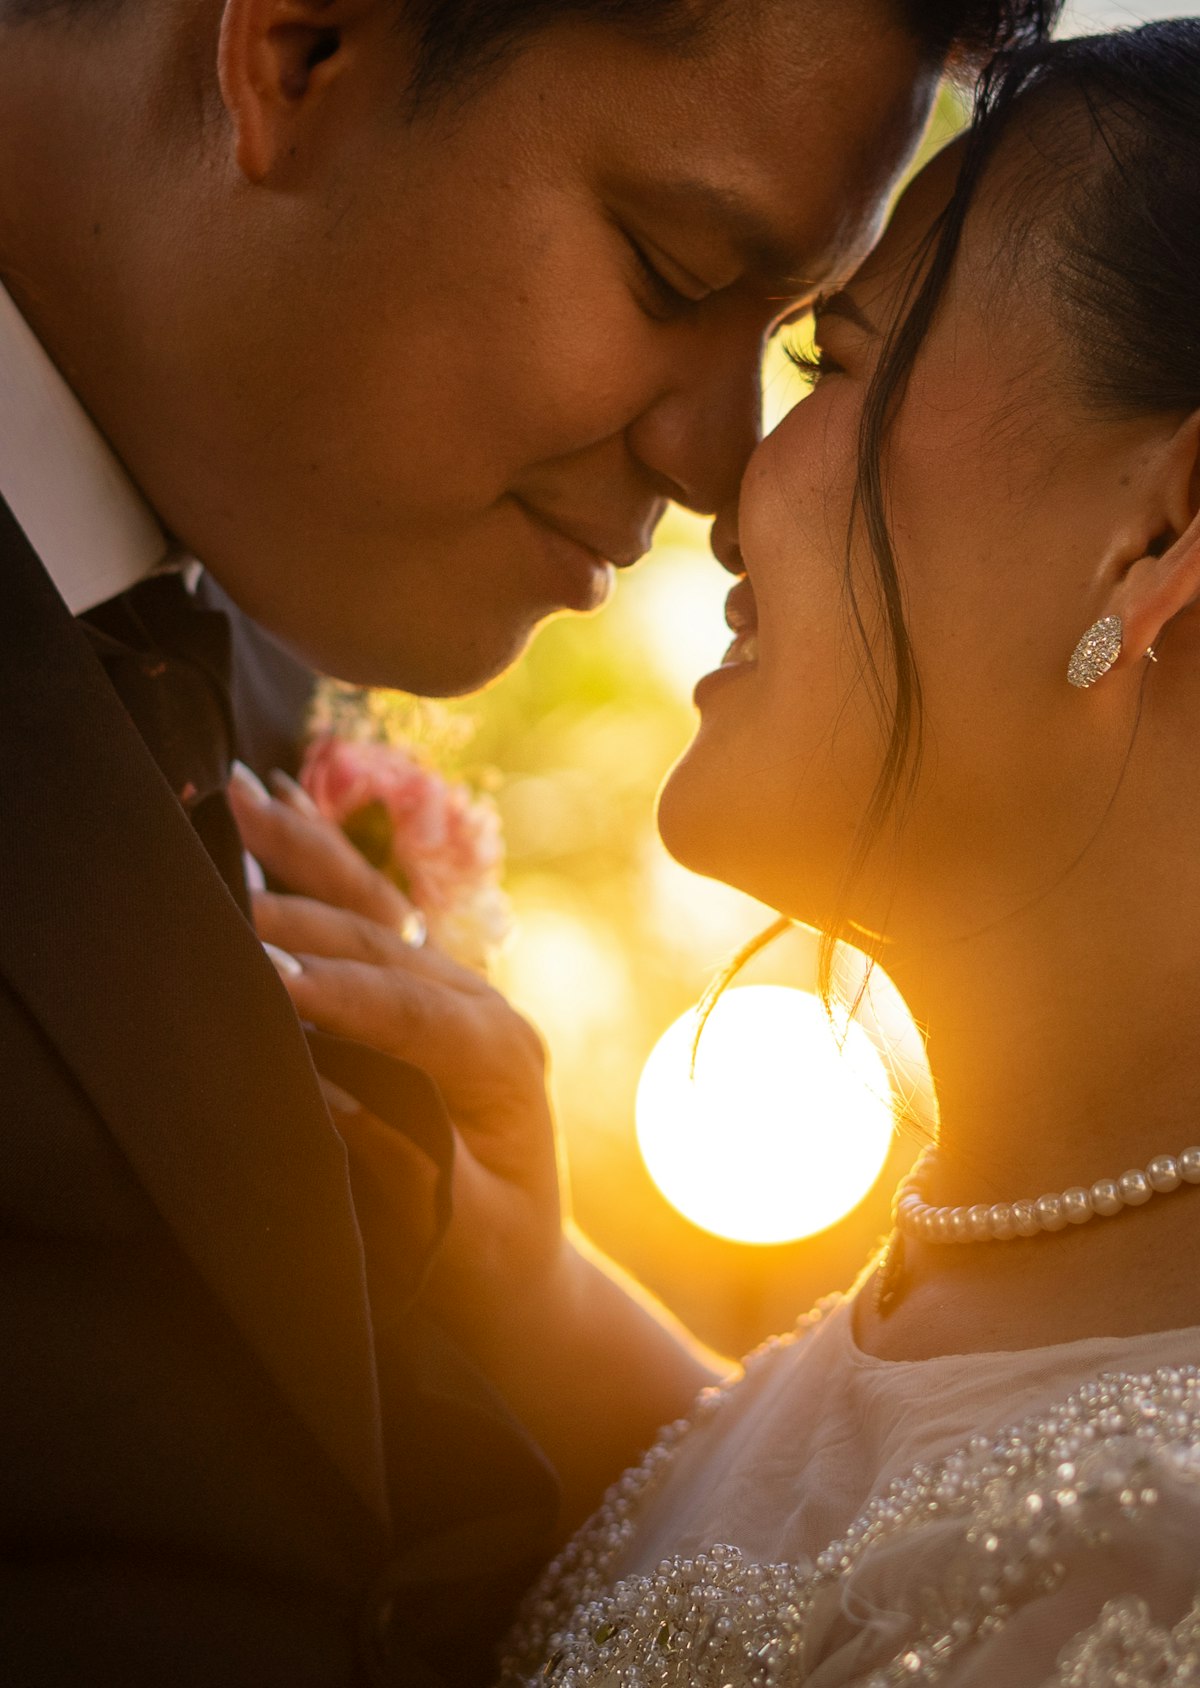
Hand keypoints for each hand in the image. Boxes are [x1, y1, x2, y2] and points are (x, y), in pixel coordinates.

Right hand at [228, 766, 564, 1313]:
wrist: (518, 1272)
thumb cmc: (485, 1266)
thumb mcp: (459, 1239)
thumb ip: (410, 1173)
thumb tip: (333, 1104)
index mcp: (504, 1062)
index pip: (415, 1015)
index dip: (341, 994)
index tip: (269, 971)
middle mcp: (483, 1008)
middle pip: (384, 942)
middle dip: (300, 910)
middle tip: (215, 882)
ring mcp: (453, 988)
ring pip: (371, 907)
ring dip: (303, 850)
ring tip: (237, 791)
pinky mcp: (420, 987)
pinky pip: (365, 909)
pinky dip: (318, 855)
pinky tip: (276, 799)